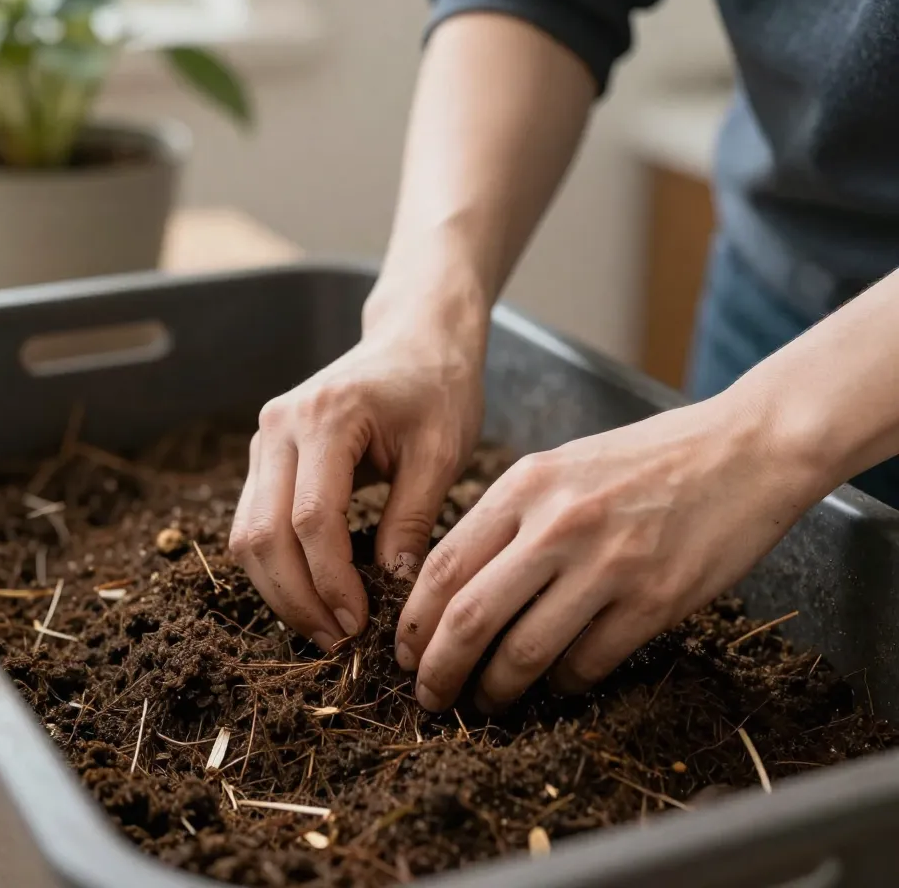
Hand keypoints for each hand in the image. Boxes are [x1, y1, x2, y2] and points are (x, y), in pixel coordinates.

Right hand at [229, 307, 484, 650]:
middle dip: (297, 599)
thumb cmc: (437, 386)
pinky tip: (313, 592)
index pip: (311, 519)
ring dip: (280, 589)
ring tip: (326, 628)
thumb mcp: (441, 451)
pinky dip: (276, 564)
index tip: (361, 625)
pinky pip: (254, 520)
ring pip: (246, 533)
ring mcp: (265, 438)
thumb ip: (413, 519)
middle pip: (262, 533)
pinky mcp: (266, 453)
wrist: (414, 339)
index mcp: (326, 417)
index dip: (332, 582)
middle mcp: (280, 425)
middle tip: (338, 643)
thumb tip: (393, 591)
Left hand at [394, 392, 824, 712]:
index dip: (413, 622)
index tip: (405, 653)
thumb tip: (459, 582)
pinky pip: (587, 664)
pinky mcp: (654, 600)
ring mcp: (607, 564)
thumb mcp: (562, 465)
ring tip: (486, 701)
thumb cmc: (647, 458)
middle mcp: (556, 524)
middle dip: (438, 669)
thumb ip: (510, 515)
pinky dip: (562, 685)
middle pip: (469, 617)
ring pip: (524, 652)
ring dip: (496, 690)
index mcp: (525, 485)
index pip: (442, 566)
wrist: (745, 448)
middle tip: (429, 696)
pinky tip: (556, 684)